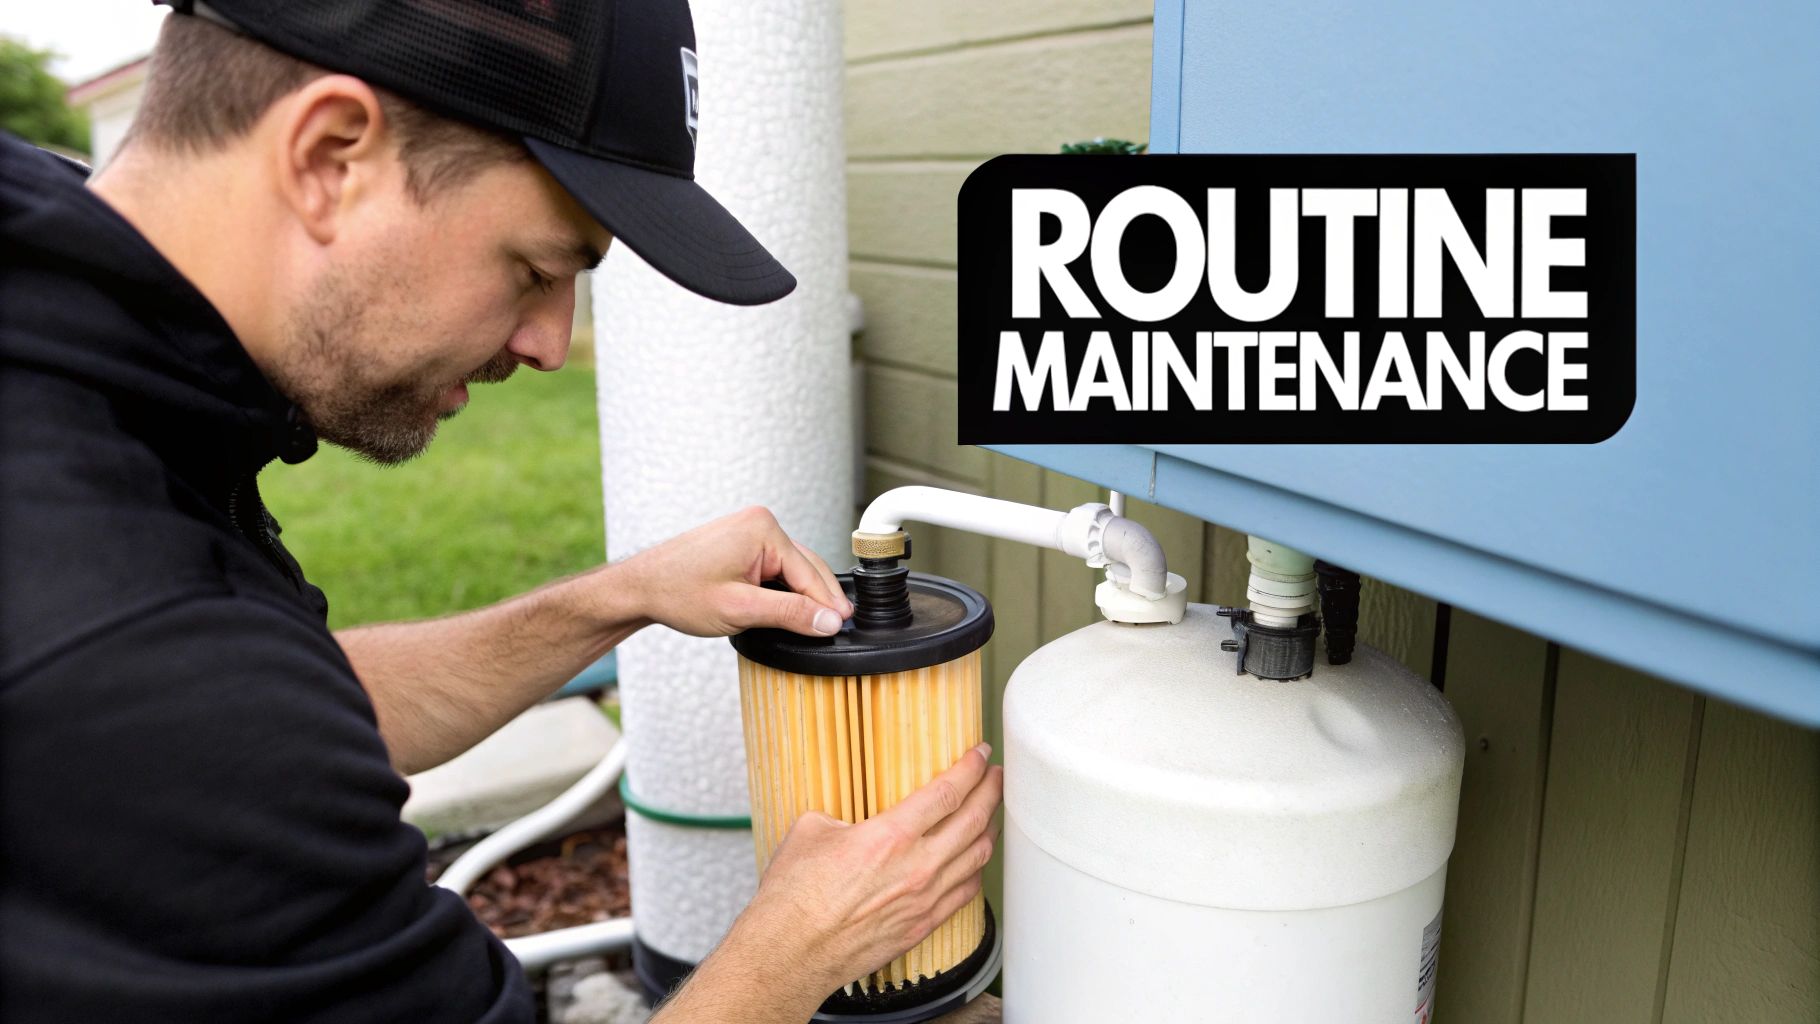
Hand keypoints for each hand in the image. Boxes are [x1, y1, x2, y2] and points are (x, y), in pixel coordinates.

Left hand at [617, 506, 854, 637]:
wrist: (640, 587)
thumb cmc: (678, 592)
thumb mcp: (741, 609)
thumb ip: (790, 614)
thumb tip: (829, 621)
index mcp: (763, 529)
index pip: (809, 573)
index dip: (827, 604)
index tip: (844, 626)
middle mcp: (760, 523)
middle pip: (805, 567)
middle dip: (819, 597)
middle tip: (838, 626)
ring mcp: (749, 531)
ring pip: (791, 568)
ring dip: (802, 593)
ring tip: (820, 621)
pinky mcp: (741, 543)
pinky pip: (775, 566)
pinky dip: (785, 587)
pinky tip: (793, 606)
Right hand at [730, 742, 1003, 997]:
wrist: (790, 954)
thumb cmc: (793, 897)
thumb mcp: (811, 830)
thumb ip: (841, 815)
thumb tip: (849, 815)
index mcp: (890, 836)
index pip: (947, 793)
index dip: (971, 768)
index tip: (980, 754)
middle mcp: (917, 867)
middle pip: (973, 820)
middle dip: (991, 791)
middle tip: (998, 775)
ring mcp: (924, 900)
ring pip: (976, 857)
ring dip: (990, 829)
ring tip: (993, 813)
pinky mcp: (922, 927)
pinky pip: (965, 894)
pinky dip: (976, 871)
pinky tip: (975, 861)